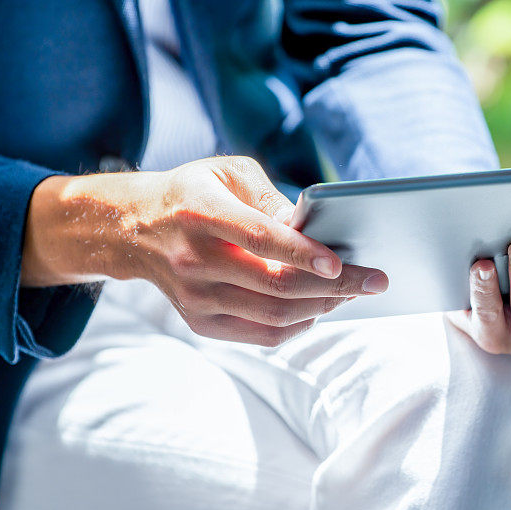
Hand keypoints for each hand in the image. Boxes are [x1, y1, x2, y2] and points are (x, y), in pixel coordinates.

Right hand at [22, 156, 387, 345]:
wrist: (135, 229)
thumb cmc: (194, 192)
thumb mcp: (228, 173)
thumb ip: (270, 199)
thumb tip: (313, 230)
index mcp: (198, 211)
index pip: (258, 238)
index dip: (303, 254)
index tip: (342, 264)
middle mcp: (192, 260)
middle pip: (275, 286)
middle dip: (336, 288)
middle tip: (375, 281)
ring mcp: (194, 298)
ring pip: (274, 316)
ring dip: (323, 307)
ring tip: (353, 292)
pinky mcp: (200, 322)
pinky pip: (263, 335)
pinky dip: (300, 325)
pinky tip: (319, 307)